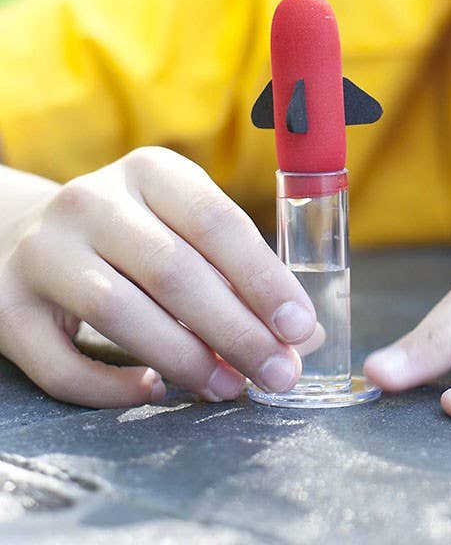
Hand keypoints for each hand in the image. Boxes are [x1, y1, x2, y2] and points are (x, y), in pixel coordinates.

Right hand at [0, 147, 316, 407]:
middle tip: (279, 373)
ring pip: (119, 312)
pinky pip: (61, 364)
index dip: (264, 278)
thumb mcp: (186, 228)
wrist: (28, 235)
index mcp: (151, 171)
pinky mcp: (8, 308)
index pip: (217, 222)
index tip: (300, 326)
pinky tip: (155, 391)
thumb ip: (242, 275)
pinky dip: (111, 387)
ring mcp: (43, 253)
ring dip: (185, 358)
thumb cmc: (137, 235)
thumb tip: (308, 336)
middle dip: (237, 331)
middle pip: (175, 272)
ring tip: (229, 387)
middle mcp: (91, 202)